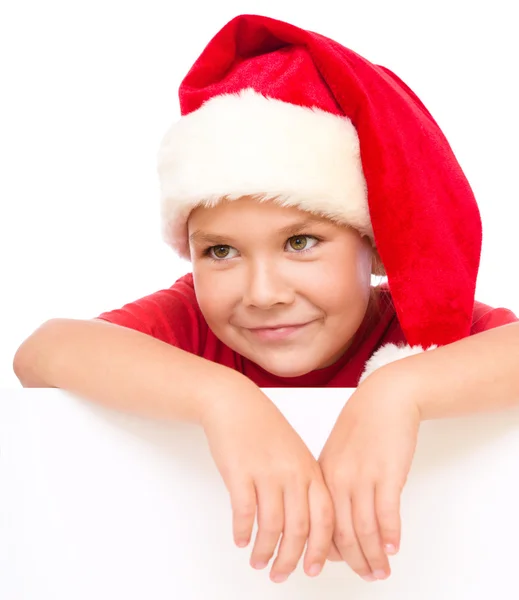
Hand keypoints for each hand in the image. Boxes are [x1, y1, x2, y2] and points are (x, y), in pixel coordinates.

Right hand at [201, 377, 334, 582]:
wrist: (236, 404)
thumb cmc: (265, 428)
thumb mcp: (294, 453)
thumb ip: (304, 484)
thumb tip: (307, 525)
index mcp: (309, 470)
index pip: (325, 518)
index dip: (321, 548)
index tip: (314, 569)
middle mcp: (292, 473)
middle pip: (299, 529)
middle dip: (291, 559)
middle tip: (281, 575)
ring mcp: (266, 472)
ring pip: (271, 526)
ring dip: (265, 550)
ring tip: (258, 561)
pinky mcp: (240, 472)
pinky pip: (244, 512)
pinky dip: (243, 531)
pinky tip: (240, 539)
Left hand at [318, 367, 420, 580]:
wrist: (384, 399)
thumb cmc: (362, 425)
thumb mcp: (337, 453)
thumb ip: (334, 483)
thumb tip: (338, 519)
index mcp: (322, 475)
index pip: (319, 524)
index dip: (328, 551)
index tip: (337, 566)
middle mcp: (338, 479)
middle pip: (341, 533)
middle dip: (354, 562)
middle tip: (366, 577)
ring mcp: (362, 477)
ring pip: (364, 530)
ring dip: (374, 556)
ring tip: (382, 571)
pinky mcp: (387, 473)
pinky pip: (386, 514)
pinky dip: (390, 536)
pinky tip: (393, 549)